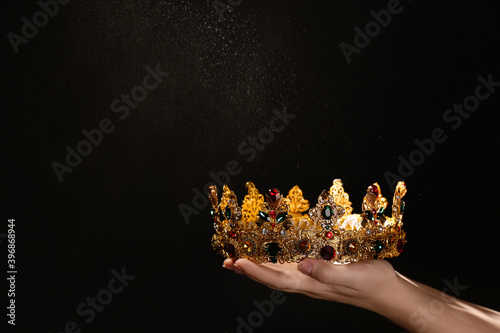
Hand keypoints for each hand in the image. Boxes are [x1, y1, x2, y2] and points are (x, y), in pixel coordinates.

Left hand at [223, 258, 400, 311]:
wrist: (389, 291)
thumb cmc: (374, 284)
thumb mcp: (352, 276)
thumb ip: (327, 273)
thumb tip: (302, 265)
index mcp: (312, 285)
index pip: (277, 279)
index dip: (255, 272)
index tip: (237, 262)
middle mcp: (308, 282)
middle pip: (271, 278)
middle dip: (248, 270)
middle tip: (227, 261)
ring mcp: (313, 278)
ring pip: (278, 273)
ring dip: (258, 266)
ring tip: (239, 259)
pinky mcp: (320, 271)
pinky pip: (292, 266)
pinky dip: (276, 261)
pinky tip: (273, 255)